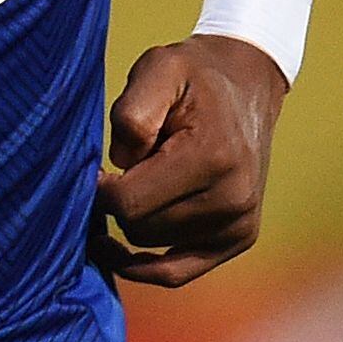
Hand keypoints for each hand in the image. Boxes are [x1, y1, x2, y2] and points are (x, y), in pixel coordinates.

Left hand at [94, 34, 288, 286]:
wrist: (246, 85)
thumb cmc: (193, 77)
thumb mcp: (158, 68)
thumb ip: (133, 111)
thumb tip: (122, 164)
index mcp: (211, 157)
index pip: (127, 203)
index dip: (99, 189)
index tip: (96, 168)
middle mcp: (232, 199)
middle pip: (137, 227)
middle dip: (120, 200)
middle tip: (129, 165)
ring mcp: (239, 224)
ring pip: (150, 247)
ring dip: (135, 218)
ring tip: (148, 178)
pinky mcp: (238, 239)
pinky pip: (176, 273)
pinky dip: (144, 265)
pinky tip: (117, 250)